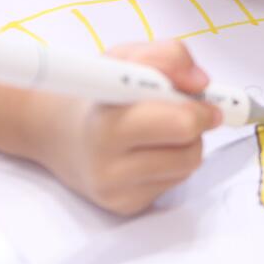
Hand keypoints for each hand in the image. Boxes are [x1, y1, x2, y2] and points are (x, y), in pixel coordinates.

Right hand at [23, 39, 221, 214]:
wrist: (61, 134)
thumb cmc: (98, 96)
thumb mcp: (125, 59)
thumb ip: (167, 57)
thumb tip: (201, 82)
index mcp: (106, 118)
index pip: (178, 122)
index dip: (197, 108)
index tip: (202, 96)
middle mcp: (106, 160)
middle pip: (189, 149)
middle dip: (196, 124)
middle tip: (190, 108)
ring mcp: (115, 189)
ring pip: (187, 166)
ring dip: (187, 143)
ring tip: (161, 129)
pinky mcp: (125, 206)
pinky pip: (174, 183)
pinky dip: (172, 163)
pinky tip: (148, 151)